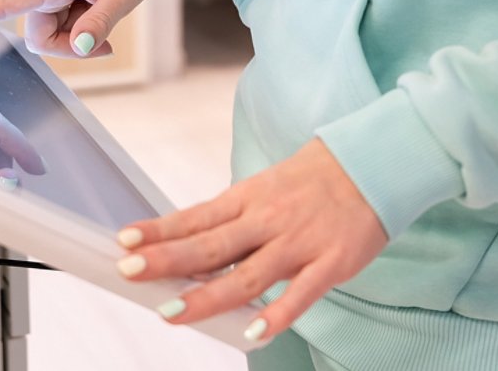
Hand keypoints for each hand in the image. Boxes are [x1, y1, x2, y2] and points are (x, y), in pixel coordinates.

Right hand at [0, 0, 167, 57]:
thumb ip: (100, 22)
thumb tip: (79, 48)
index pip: (4, 3)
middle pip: (37, 34)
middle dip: (68, 46)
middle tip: (108, 43)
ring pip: (47, 26)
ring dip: (75, 32)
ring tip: (106, 11)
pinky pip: (55, 12)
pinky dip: (76, 20)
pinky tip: (98, 5)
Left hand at [114, 139, 387, 341]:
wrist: (373, 164)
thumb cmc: (315, 179)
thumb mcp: (268, 187)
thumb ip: (234, 219)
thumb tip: (189, 248)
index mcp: (251, 198)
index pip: (197, 217)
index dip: (161, 230)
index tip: (125, 240)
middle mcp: (269, 219)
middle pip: (212, 245)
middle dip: (168, 260)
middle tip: (131, 271)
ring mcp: (300, 242)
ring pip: (248, 275)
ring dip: (208, 295)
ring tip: (172, 313)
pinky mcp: (330, 262)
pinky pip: (301, 294)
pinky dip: (276, 315)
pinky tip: (252, 333)